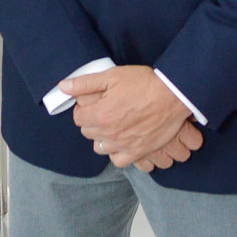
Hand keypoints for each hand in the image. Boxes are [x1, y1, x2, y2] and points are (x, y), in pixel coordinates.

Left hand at [61, 65, 197, 167]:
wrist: (173, 95)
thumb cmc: (143, 83)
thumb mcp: (112, 75)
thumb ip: (85, 83)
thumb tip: (63, 87)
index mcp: (100, 115)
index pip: (78, 118)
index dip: (83, 109)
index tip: (93, 103)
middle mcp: (109, 134)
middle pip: (88, 132)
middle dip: (92, 121)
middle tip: (104, 110)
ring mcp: (123, 145)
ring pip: (101, 148)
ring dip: (103, 137)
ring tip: (113, 125)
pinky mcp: (138, 152)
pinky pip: (119, 161)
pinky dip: (117, 153)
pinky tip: (121, 141)